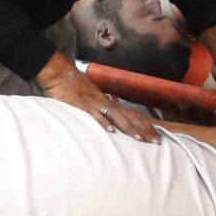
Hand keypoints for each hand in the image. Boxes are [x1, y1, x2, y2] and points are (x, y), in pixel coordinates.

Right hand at [42, 66, 160, 141]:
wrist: (59, 74)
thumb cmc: (71, 87)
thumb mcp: (89, 99)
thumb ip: (98, 110)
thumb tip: (108, 122)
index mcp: (108, 102)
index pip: (131, 114)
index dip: (144, 125)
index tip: (155, 136)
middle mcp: (105, 102)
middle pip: (129, 117)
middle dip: (143, 130)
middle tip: (156, 142)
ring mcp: (94, 103)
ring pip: (116, 116)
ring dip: (128, 128)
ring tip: (140, 139)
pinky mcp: (82, 105)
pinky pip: (95, 114)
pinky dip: (103, 123)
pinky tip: (111, 131)